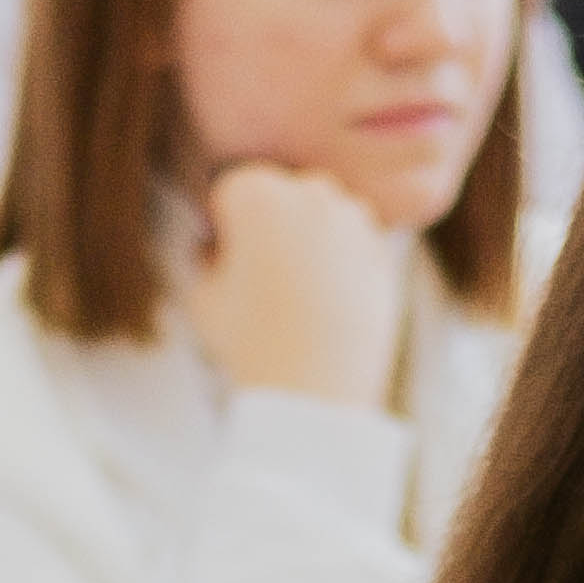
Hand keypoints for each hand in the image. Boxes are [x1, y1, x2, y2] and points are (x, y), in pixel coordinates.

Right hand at [176, 163, 412, 408]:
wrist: (314, 390)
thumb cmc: (249, 342)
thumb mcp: (201, 296)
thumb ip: (204, 257)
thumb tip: (217, 248)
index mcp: (256, 192)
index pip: (230, 191)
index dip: (222, 225)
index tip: (223, 257)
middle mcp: (310, 192)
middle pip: (281, 194)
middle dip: (270, 223)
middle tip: (260, 273)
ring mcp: (353, 220)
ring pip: (322, 214)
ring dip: (308, 237)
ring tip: (294, 291)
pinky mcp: (382, 251)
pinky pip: (353, 243)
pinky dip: (341, 261)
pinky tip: (325, 302)